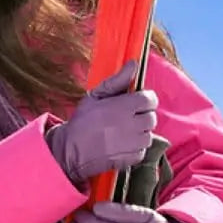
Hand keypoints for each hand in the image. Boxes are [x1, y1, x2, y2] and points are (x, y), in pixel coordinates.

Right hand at [48, 59, 157, 183]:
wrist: (70, 151)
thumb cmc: (81, 122)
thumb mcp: (95, 97)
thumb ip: (117, 80)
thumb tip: (134, 64)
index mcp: (125, 106)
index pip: (150, 99)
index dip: (143, 100)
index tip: (133, 103)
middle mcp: (133, 124)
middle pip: (151, 117)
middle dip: (141, 117)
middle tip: (124, 119)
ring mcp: (134, 143)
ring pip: (148, 134)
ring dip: (138, 133)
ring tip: (121, 133)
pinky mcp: (133, 158)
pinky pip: (142, 150)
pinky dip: (134, 148)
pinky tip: (120, 145)